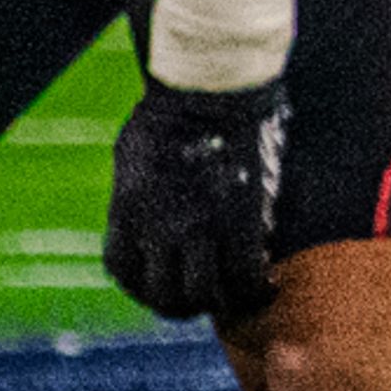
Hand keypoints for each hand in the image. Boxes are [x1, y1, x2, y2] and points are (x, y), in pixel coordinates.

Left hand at [103, 74, 290, 322]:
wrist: (208, 85)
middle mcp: (158, 227)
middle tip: (205, 298)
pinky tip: (268, 285)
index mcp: (129, 209)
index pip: (122, 271)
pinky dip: (257, 290)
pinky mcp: (239, 220)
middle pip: (163, 297)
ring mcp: (199, 227)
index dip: (140, 286)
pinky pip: (246, 277)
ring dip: (220, 303)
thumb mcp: (133, 153)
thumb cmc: (171, 108)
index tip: (162, 282)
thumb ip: (135, 190)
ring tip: (237, 296)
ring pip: (204, 296)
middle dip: (183, 304)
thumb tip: (142, 213)